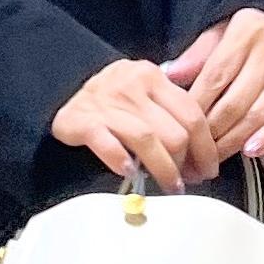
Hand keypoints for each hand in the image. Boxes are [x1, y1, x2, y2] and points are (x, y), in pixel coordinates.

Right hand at [51, 58, 218, 192]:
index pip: (192, 114)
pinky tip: (130, 172)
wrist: (55, 87)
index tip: (208, 169)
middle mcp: (131, 85)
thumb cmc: (111, 100)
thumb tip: (203, 151)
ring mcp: (106, 103)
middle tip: (186, 182)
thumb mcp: (144, 91)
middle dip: (186, 164)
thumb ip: (171, 110)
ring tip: (169, 187)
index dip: (206, 148)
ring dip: (164, 170)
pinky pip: (108, 144)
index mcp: (153, 76)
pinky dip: (121, 160)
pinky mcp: (81, 121)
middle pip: (174, 131)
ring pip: (148, 141)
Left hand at [164, 8, 263, 161]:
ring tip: (214, 157)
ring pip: (256, 117)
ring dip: (233, 142)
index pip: (214, 79)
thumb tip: (171, 74)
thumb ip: (199, 54)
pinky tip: (250, 151)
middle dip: (210, 133)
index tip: (181, 126)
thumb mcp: (224, 28)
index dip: (196, 107)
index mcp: (244, 36)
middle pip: (233, 104)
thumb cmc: (258, 25)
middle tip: (194, 151)